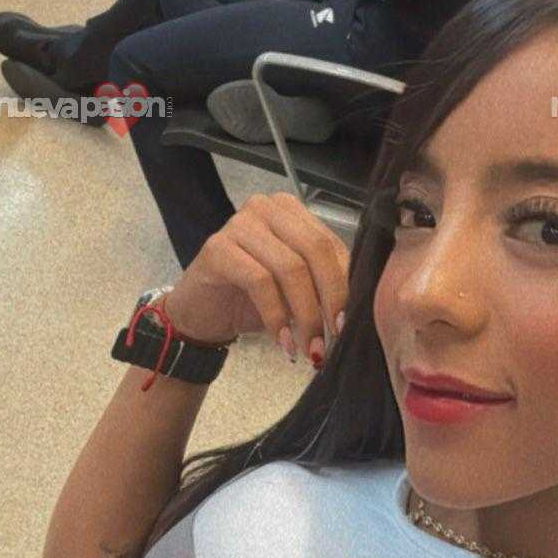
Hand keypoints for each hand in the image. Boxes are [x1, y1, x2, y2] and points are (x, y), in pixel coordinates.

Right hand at [164, 191, 349, 361]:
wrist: (201, 314)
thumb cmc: (250, 301)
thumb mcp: (296, 292)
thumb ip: (322, 285)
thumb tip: (356, 308)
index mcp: (291, 212)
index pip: (330, 244)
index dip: (345, 286)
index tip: (347, 325)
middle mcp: (267, 208)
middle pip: (315, 251)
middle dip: (329, 300)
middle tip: (332, 338)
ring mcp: (240, 223)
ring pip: (291, 268)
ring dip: (305, 315)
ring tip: (309, 349)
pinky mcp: (218, 248)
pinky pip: (260, 282)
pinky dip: (277, 317)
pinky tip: (283, 342)